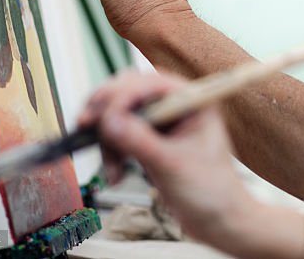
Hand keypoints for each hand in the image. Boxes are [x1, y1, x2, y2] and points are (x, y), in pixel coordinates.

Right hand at [79, 71, 303, 257]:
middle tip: (85, 126)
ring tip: (111, 171)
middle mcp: (177, 106)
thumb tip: (109, 120)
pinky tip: (115, 175)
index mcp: (194, 101)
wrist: (218, 219)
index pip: (150, 84)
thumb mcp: (171, 165)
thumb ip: (140, 141)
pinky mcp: (152, 141)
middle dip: (107, 112)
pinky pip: (121, 135)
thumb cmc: (210, 190)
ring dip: (108, 140)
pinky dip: (112, 153)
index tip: (99, 118)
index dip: (121, 96)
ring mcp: (164, 123)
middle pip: (130, 93)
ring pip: (121, 115)